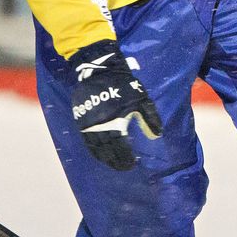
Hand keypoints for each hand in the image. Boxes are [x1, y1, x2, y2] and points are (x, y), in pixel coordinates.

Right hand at [68, 39, 162, 170]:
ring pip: (95, 148)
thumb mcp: (141, 99)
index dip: (125, 158)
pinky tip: (98, 153)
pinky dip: (92, 150)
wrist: (99, 70)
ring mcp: (88, 124)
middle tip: (122, 167)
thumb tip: (156, 135)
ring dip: (103, 158)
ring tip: (111, 164)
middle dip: (115, 161)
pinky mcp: (80, 119)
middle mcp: (99, 127)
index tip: (131, 164)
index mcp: (115, 122)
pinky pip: (86, 140)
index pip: (120, 148)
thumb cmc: (122, 85)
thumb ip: (149, 117)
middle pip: (106, 151)